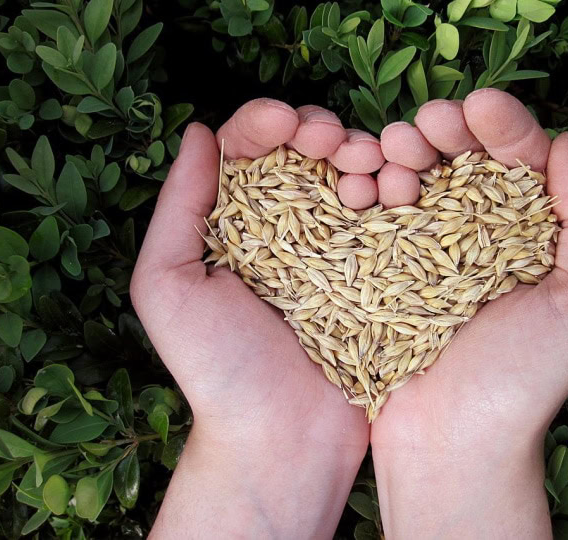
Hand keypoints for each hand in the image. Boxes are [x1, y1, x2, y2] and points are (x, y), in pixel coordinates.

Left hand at [130, 101, 372, 537]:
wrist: (280, 440)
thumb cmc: (216, 369)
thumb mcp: (169, 284)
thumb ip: (178, 208)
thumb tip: (201, 132)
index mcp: (236, 225)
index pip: (252, 150)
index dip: (268, 122)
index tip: (287, 124)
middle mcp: (289, 230)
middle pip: (309, 155)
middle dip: (323, 132)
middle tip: (335, 143)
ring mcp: (339, 253)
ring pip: (355, 178)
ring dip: (365, 154)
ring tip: (369, 165)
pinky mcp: (380, 277)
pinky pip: (392, 220)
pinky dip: (397, 192)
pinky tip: (398, 188)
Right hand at [369, 90, 567, 537]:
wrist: (453, 443)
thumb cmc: (526, 379)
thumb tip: (566, 144)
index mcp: (528, 232)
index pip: (518, 159)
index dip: (500, 124)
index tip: (476, 105)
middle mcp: (475, 234)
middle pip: (459, 159)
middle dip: (442, 130)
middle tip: (421, 126)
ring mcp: (421, 250)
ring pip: (411, 179)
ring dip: (398, 153)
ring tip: (389, 153)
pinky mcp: (378, 270)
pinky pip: (369, 217)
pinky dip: (363, 189)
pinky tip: (358, 183)